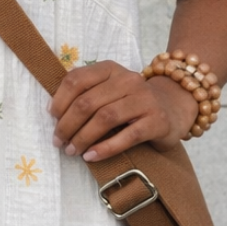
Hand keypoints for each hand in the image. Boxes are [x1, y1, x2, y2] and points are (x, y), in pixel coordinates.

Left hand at [48, 60, 198, 161]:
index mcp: (110, 69)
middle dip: (67, 125)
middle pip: (88, 102)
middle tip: (59, 142)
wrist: (174, 108)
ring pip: (105, 118)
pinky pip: (127, 136)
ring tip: (72, 151)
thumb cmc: (131, 103)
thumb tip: (55, 114)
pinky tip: (91, 156)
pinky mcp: (157, 120)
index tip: (52, 118)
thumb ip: (86, 94)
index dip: (60, 101)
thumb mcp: (109, 90)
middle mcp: (128, 80)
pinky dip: (105, 148)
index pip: (76, 80)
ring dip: (83, 138)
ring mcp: (144, 99)